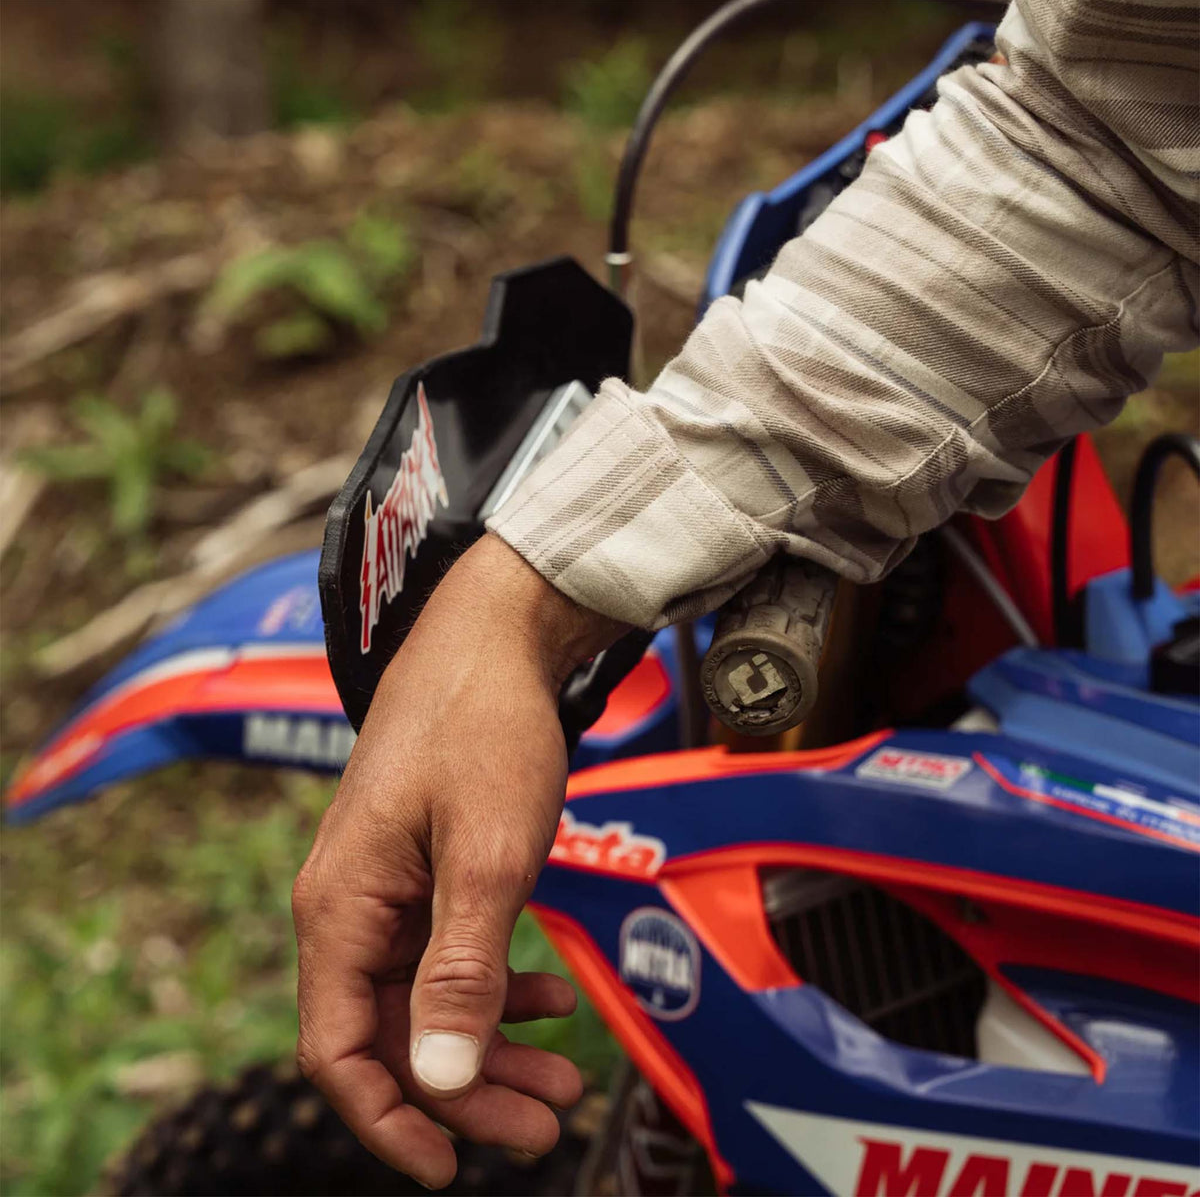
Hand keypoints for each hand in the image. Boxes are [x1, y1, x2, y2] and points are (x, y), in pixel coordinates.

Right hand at [292, 534, 623, 1187]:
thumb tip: (445, 1085)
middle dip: (467, 1092)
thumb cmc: (483, 730)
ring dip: (491, 1047)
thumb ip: (461, 972)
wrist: (494, 638)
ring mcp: (390, 888)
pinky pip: (450, 953)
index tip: (452, 1168)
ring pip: (429, 1000)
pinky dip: (497, 986)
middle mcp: (352, 907)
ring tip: (564, 1079)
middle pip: (392, 1034)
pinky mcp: (427, 869)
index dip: (390, 1120)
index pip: (336, 1051)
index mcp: (342, 908)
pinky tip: (550, 1000)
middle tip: (547, 1125)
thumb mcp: (486, 858)